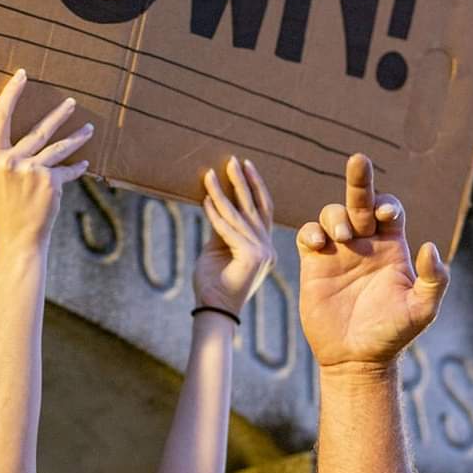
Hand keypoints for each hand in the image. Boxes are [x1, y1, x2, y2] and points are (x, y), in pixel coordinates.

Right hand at [0, 71, 92, 250]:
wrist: (15, 240)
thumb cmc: (3, 210)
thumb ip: (6, 157)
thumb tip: (24, 136)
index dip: (11, 93)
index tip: (22, 75)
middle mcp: (10, 160)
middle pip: (38, 129)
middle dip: (58, 114)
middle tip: (71, 102)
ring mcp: (32, 170)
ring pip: (59, 146)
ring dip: (77, 136)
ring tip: (89, 128)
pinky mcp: (50, 181)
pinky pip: (66, 170)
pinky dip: (75, 168)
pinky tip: (84, 164)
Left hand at [194, 157, 275, 317]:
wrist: (214, 312)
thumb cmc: (213, 283)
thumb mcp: (217, 248)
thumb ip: (220, 227)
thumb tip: (214, 200)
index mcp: (264, 247)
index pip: (263, 211)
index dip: (255, 187)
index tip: (246, 166)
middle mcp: (268, 248)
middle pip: (256, 208)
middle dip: (244, 181)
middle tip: (234, 160)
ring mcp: (263, 252)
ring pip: (239, 215)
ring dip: (222, 193)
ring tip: (210, 174)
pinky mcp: (252, 256)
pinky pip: (229, 229)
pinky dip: (215, 214)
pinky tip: (205, 200)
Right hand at [297, 154, 448, 368]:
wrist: (356, 358)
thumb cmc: (392, 334)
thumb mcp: (422, 310)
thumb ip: (434, 280)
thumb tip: (429, 246)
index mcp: (391, 247)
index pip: (389, 210)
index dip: (387, 204)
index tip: (384, 215)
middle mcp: (364, 243)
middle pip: (360, 199)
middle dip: (360, 179)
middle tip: (359, 160)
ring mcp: (338, 252)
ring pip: (333, 213)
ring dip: (337, 216)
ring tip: (343, 237)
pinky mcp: (314, 264)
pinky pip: (308, 234)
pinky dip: (311, 232)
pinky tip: (319, 245)